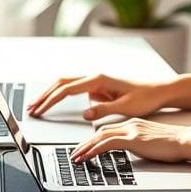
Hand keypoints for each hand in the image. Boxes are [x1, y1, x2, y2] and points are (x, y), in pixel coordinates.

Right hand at [27, 74, 166, 120]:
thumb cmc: (145, 98)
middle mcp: (95, 77)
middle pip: (61, 83)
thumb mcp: (126, 108)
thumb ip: (104, 110)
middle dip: (44, 95)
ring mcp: (95, 81)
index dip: (50, 100)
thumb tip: (85, 114)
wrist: (158, 91)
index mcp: (99, 80)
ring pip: (66, 83)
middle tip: (31, 108)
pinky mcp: (97, 87)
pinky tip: (54, 101)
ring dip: (50, 93)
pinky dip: (60, 94)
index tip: (40, 110)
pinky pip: (73, 88)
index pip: (67, 89)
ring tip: (38, 104)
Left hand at [70, 119, 189, 163]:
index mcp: (134, 123)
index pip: (108, 130)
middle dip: (85, 144)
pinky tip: (87, 157)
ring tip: (76, 158)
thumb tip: (131, 153)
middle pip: (100, 132)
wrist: (186, 141)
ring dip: (85, 148)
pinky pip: (108, 143)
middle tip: (74, 153)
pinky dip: (95, 150)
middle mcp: (130, 124)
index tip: (85, 148)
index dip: (93, 139)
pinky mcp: (133, 139)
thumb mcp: (151, 142)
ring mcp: (131, 130)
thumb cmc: (173, 145)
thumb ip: (138, 144)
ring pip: (100, 137)